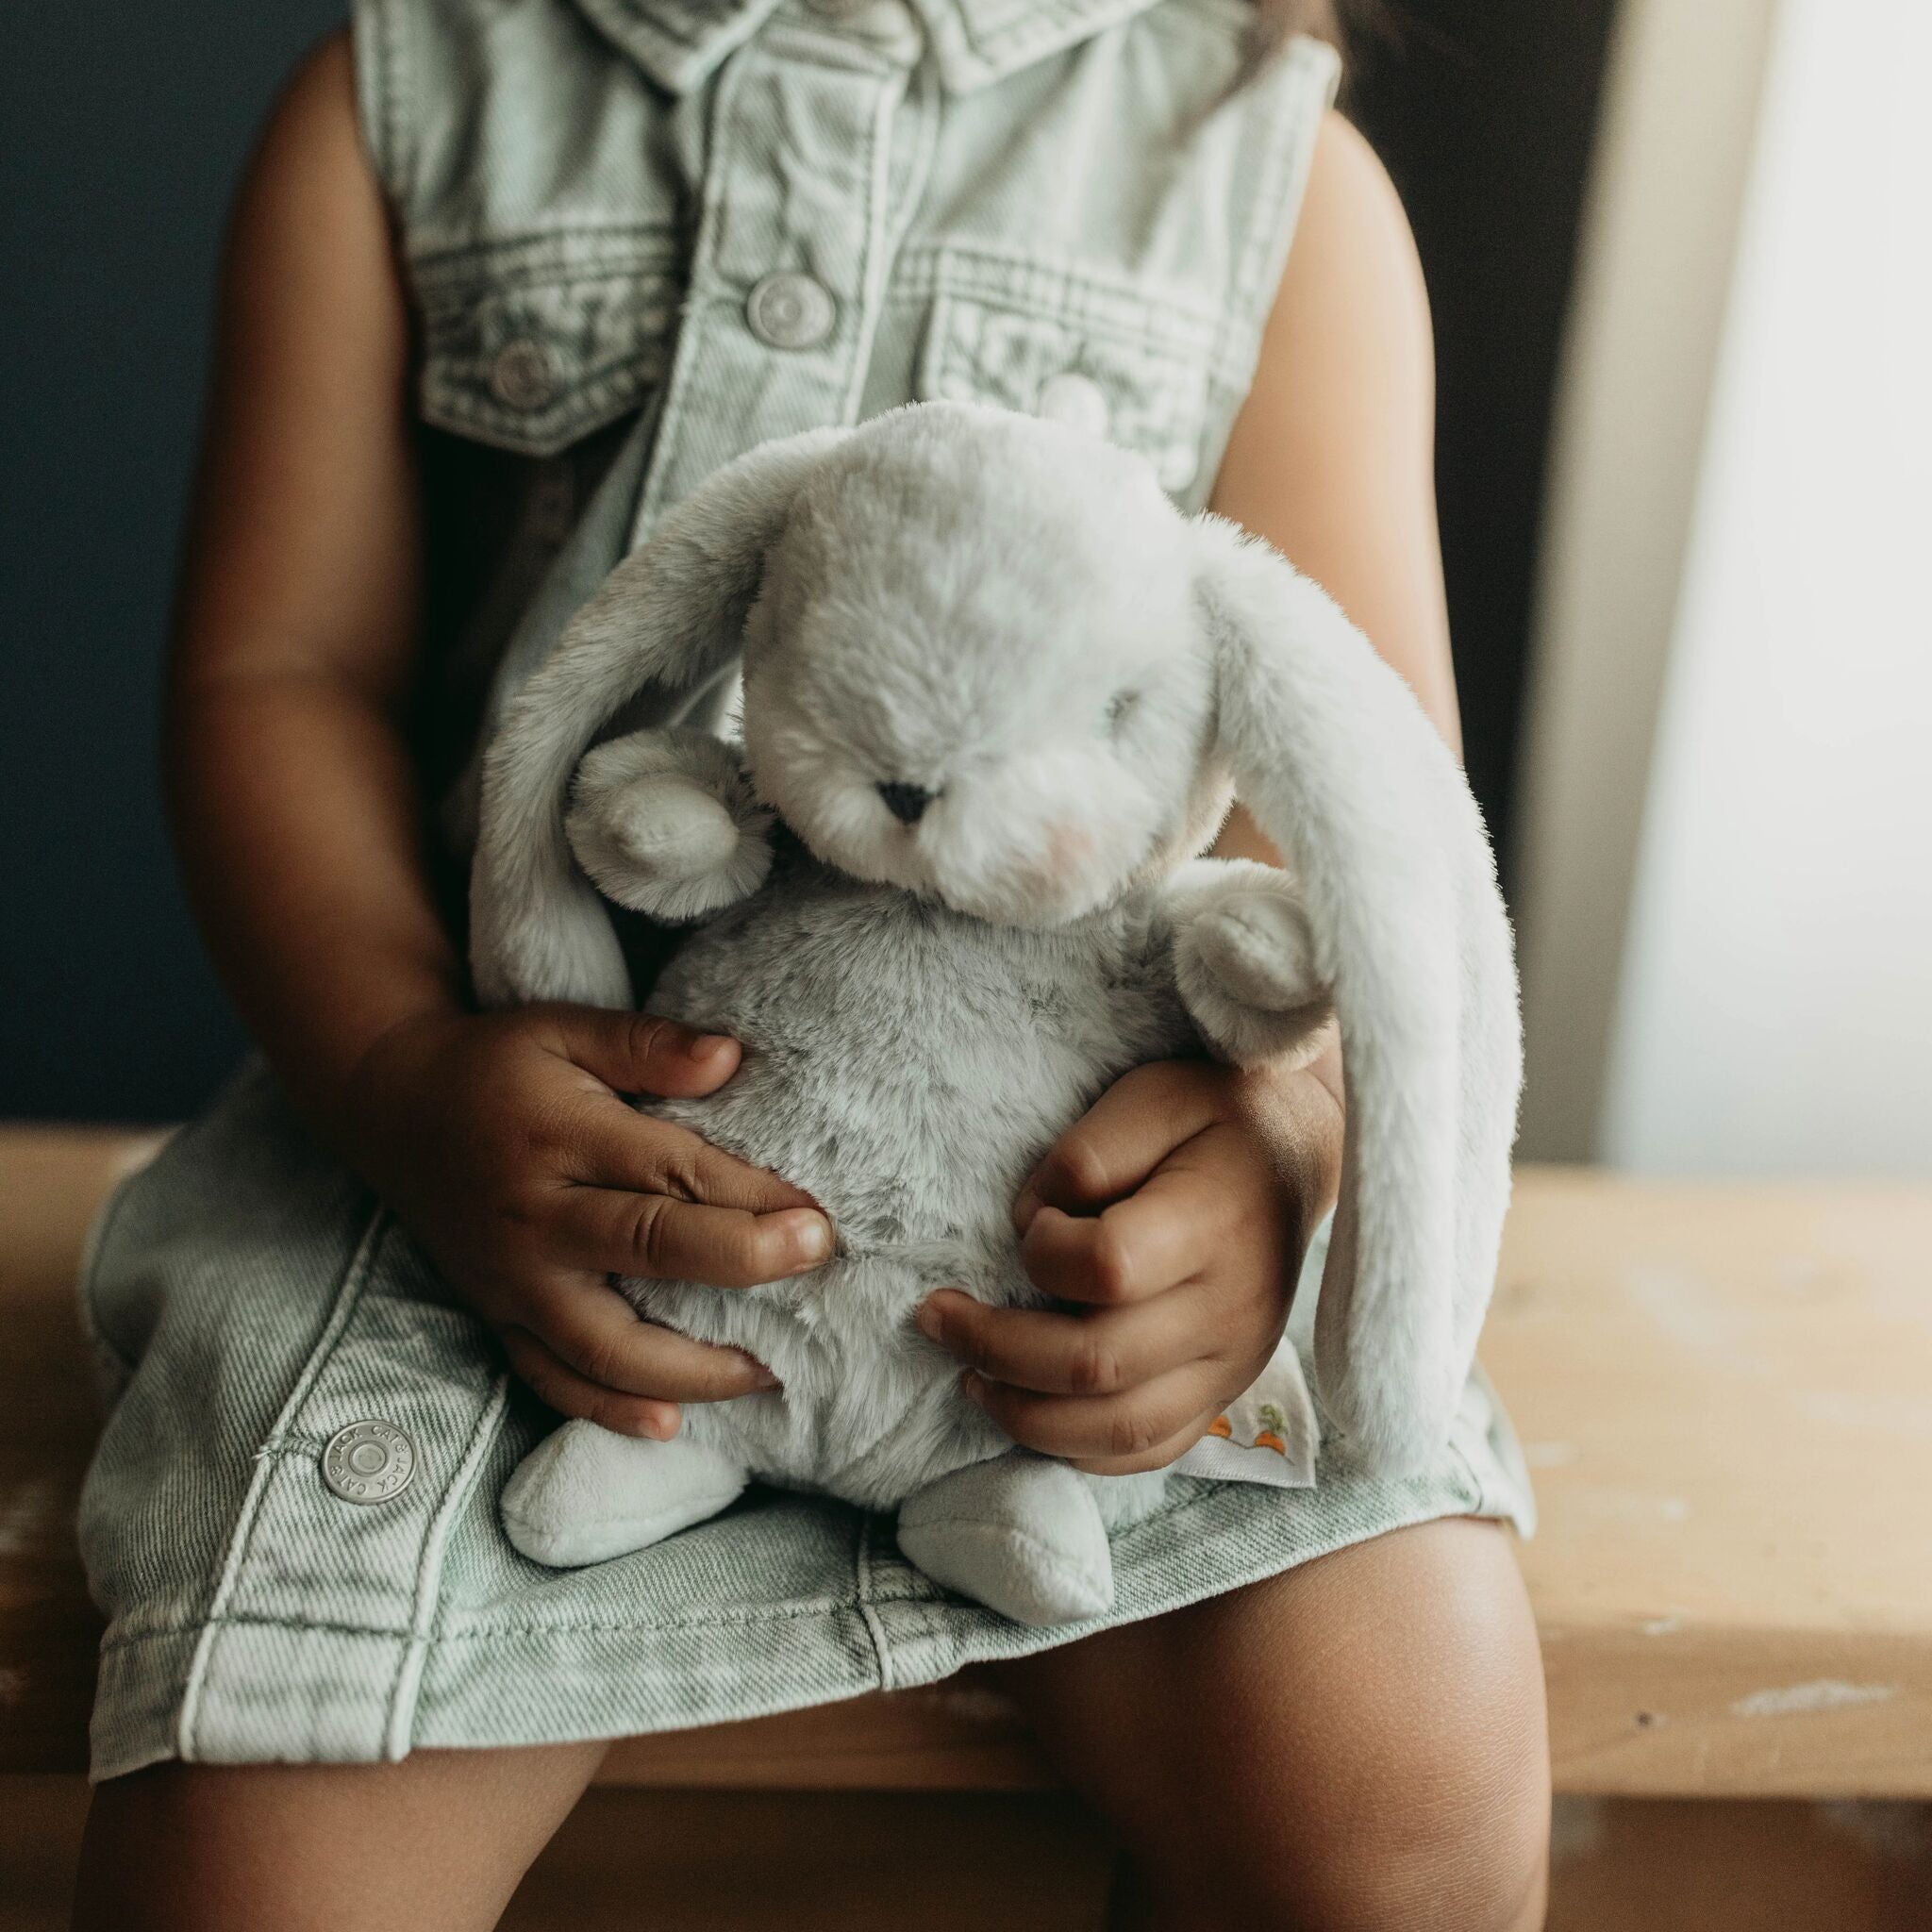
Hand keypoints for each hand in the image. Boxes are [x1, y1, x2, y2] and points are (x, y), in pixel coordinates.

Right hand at [339, 1005, 832, 1439]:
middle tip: (818, 1258)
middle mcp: (535, 1218)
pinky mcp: (497, 1315)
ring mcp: (513, 1279)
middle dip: (742, 1262)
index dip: (752, 1193)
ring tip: (768, 1371)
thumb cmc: (496, 1063)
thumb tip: (730, 1057)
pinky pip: (551, 1377)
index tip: (819, 1211)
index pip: (671, 1172)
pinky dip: (607, 1410)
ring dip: (691, 1369)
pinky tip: (670, 1423)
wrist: (389, 1105)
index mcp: (559, 1138)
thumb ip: (646, 1043)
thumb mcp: (564, 1028)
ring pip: (605, 1345)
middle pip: (648, 1252)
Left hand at [918, 1049, 1342, 1473]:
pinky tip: (1030, 1412)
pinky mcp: (1224, 1392)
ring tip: (970, 1378)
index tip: (1030, 1224)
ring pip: (1117, 1430)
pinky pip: (1149, 1452)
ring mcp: (1232, 1363)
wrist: (1298, 1157)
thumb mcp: (1151, 1096)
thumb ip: (1085, 1154)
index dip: (1045, 1254)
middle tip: (934, 1317)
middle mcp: (1230, 1309)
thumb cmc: (1214, 1118)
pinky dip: (1079, 1450)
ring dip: (1024, 1415)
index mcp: (1213, 1226)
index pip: (1109, 1271)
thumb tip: (1028, 1225)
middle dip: (993, 1348)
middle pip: (1096, 1365)